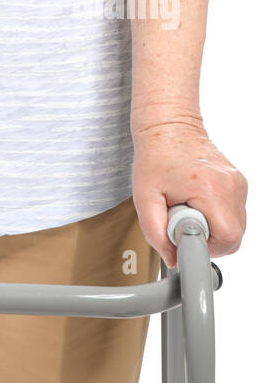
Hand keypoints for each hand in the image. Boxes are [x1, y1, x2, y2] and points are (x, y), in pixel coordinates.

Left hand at [131, 119, 246, 268]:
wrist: (168, 124)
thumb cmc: (155, 155)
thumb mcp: (144, 196)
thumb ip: (155, 232)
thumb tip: (172, 258)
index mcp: (209, 189)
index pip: (226, 239)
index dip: (204, 247)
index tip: (185, 236)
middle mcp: (230, 186)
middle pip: (233, 237)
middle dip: (207, 239)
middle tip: (183, 221)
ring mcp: (237, 183)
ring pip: (236, 227)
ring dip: (212, 227)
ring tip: (189, 208)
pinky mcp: (238, 182)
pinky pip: (234, 213)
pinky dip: (217, 215)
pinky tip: (198, 201)